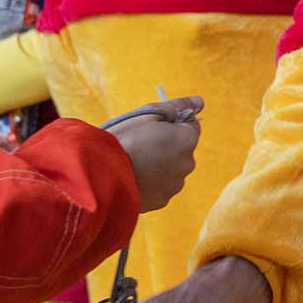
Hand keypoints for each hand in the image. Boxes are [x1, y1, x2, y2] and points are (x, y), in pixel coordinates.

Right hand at [107, 96, 203, 211]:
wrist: (102, 174)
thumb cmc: (125, 138)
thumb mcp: (149, 113)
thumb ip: (178, 106)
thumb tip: (199, 101)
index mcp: (187, 140)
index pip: (191, 126)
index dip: (172, 124)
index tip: (154, 127)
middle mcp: (187, 164)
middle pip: (182, 150)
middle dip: (167, 145)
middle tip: (140, 144)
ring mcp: (174, 185)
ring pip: (171, 169)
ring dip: (160, 165)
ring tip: (134, 162)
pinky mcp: (161, 201)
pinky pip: (160, 187)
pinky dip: (151, 182)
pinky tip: (134, 177)